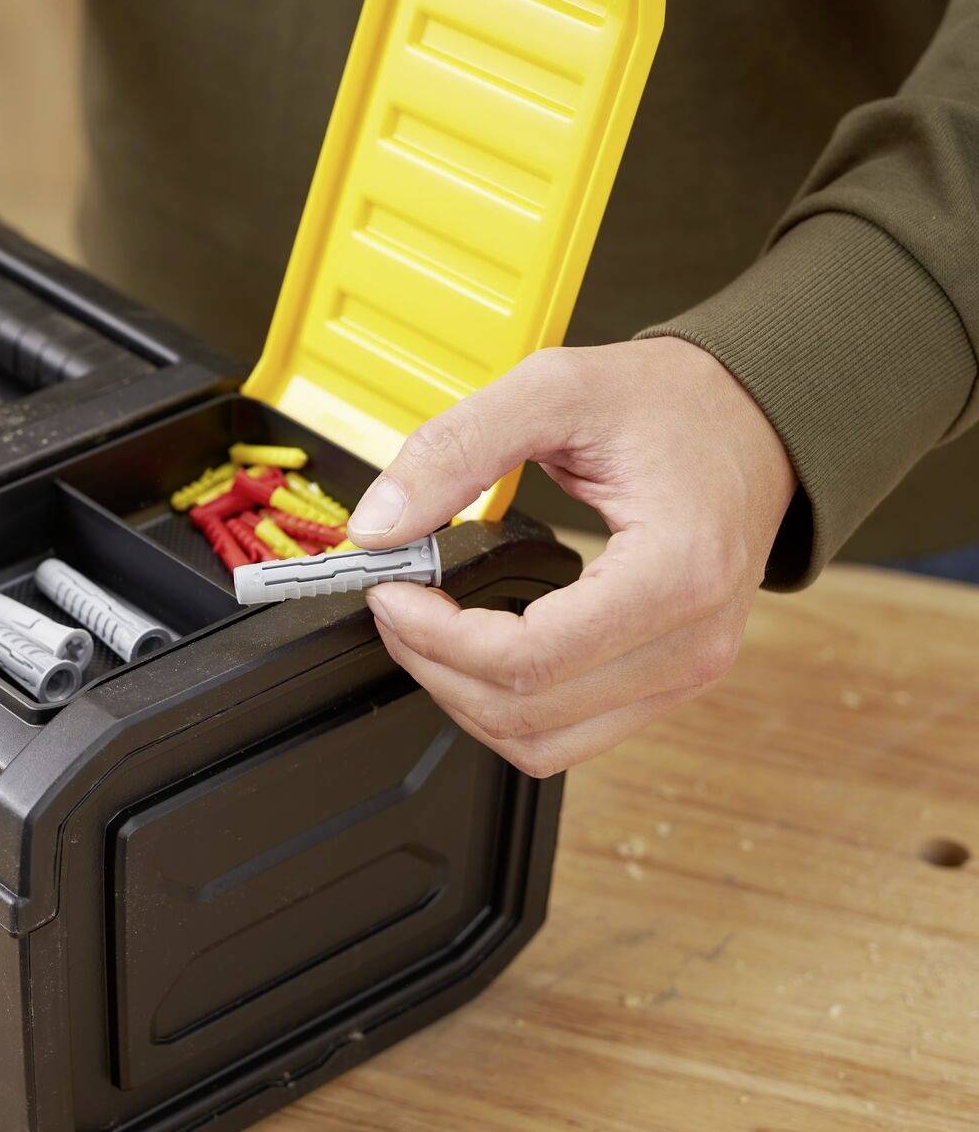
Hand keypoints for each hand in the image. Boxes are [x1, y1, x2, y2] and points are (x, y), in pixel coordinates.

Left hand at [348, 337, 795, 776]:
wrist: (753, 420)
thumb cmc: (675, 403)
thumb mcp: (554, 389)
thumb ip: (456, 450)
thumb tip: (379, 523)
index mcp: (675, 573)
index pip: (531, 659)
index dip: (437, 637)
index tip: (391, 592)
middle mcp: (691, 642)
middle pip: (526, 713)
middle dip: (434, 667)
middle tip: (394, 605)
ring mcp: (686, 673)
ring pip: (542, 742)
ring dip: (462, 697)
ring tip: (425, 630)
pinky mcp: (668, 681)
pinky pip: (568, 734)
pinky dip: (503, 705)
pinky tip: (473, 648)